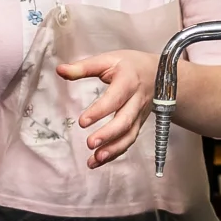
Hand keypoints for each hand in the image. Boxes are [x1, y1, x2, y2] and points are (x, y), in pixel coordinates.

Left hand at [59, 49, 160, 168]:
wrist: (160, 74)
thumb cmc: (130, 65)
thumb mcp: (108, 60)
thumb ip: (83, 67)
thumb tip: (60, 70)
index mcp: (129, 81)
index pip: (115, 98)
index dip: (100, 111)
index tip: (82, 122)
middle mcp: (137, 100)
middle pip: (126, 121)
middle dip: (109, 134)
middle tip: (90, 143)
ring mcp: (139, 115)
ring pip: (130, 135)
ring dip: (113, 149)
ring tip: (95, 158)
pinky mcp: (138, 124)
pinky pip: (128, 140)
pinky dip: (115, 153)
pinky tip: (98, 160)